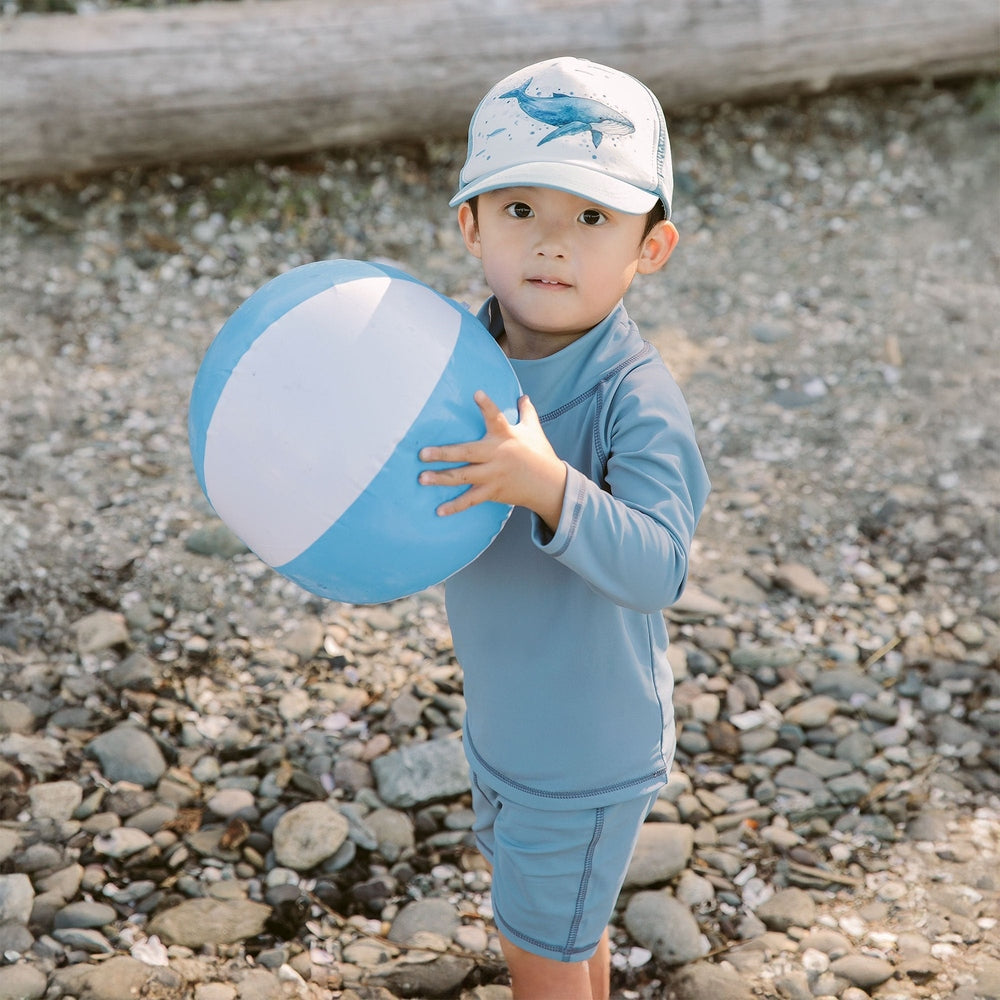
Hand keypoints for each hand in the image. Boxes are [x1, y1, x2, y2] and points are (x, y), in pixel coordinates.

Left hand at [419, 391, 566, 530]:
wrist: (550, 486)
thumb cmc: (540, 454)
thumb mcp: (534, 431)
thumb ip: (526, 412)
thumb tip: (523, 396)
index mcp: (506, 436)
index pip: (496, 417)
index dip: (487, 406)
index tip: (476, 394)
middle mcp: (497, 455)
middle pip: (468, 453)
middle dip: (444, 454)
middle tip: (423, 454)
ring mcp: (494, 475)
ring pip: (464, 477)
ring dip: (441, 479)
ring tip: (422, 478)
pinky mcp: (493, 491)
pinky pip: (471, 500)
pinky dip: (455, 506)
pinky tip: (439, 511)